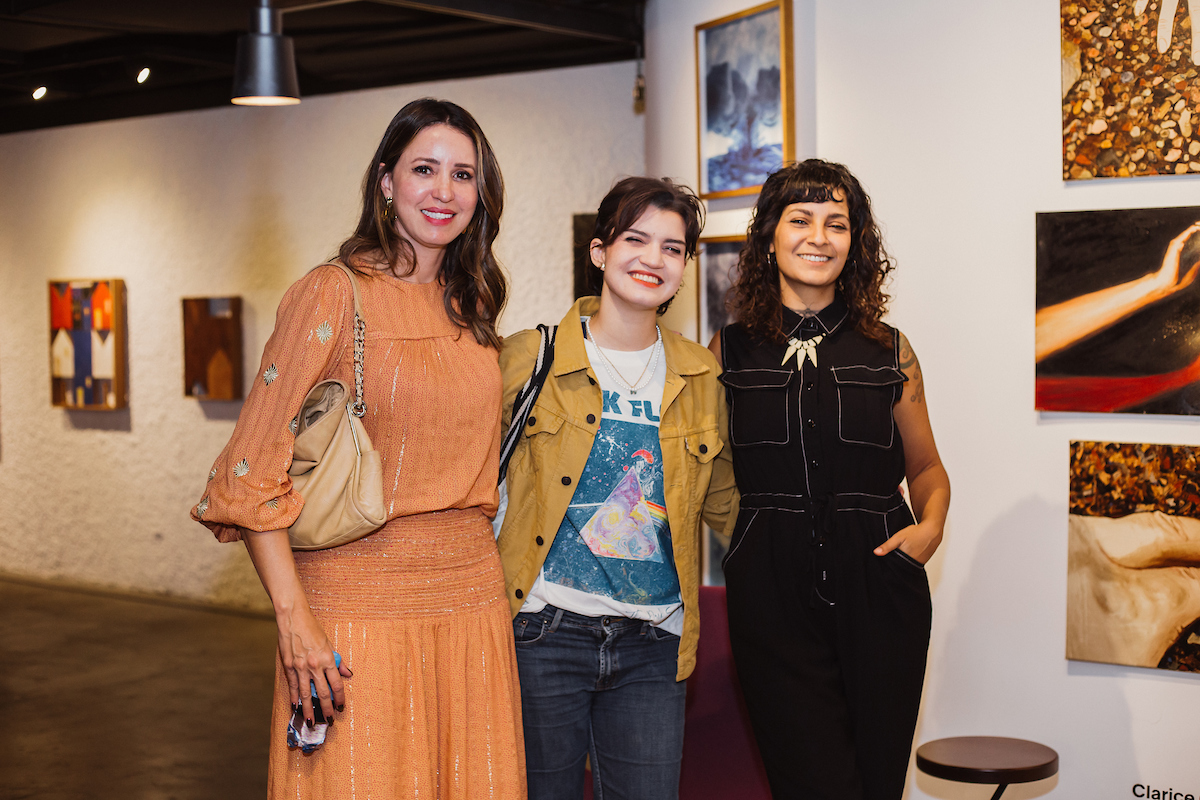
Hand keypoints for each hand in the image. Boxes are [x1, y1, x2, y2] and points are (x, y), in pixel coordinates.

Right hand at [277, 605, 352, 725]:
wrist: (293, 618)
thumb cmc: (312, 628)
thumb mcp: (328, 643)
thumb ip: (337, 661)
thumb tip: (347, 674)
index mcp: (327, 659)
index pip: (336, 684)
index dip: (340, 697)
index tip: (341, 706)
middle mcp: (314, 665)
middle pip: (322, 692)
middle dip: (327, 708)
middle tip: (330, 720)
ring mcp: (300, 667)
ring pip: (306, 694)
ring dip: (310, 709)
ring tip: (313, 721)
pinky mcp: (289, 666)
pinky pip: (293, 686)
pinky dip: (294, 697)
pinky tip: (296, 706)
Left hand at [874, 520, 942, 564]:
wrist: (932, 531)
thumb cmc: (916, 533)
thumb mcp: (898, 537)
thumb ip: (887, 546)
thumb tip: (876, 552)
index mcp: (905, 559)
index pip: (893, 567)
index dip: (887, 566)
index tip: (883, 564)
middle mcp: (912, 564)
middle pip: (899, 568)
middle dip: (894, 564)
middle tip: (892, 557)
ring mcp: (918, 564)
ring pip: (906, 566)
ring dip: (901, 563)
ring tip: (900, 555)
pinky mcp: (922, 563)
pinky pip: (912, 564)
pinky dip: (908, 561)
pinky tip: (907, 554)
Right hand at [1149, 221, 1199, 299]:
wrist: (1166, 283)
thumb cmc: (1176, 282)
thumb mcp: (1191, 275)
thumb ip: (1195, 269)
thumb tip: (1199, 262)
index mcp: (1181, 255)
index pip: (1187, 243)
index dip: (1193, 238)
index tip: (1199, 234)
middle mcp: (1177, 250)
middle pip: (1185, 237)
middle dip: (1192, 231)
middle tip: (1199, 225)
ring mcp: (1174, 250)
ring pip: (1183, 236)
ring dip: (1190, 230)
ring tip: (1198, 225)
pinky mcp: (1173, 249)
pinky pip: (1180, 239)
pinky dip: (1186, 233)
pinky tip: (1193, 229)